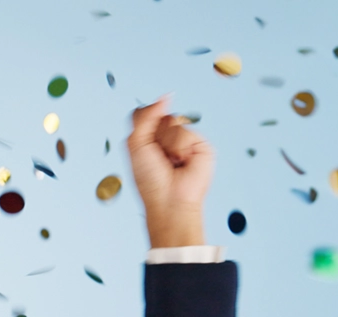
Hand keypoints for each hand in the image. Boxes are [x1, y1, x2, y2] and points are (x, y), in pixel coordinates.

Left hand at [127, 93, 213, 246]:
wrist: (170, 200)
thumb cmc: (150, 180)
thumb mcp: (136, 144)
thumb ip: (145, 116)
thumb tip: (165, 96)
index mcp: (151, 137)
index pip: (146, 113)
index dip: (145, 122)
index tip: (145, 145)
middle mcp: (169, 137)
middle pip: (160, 115)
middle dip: (155, 135)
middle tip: (158, 156)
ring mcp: (186, 141)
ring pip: (173, 121)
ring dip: (167, 143)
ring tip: (171, 161)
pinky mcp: (201, 145)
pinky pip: (187, 132)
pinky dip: (181, 147)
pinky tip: (183, 161)